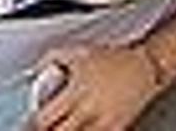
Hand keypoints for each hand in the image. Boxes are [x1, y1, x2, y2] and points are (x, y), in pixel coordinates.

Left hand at [32, 44, 161, 130]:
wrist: (145, 67)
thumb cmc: (111, 59)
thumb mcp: (74, 52)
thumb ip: (49, 59)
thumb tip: (34, 71)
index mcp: (75, 92)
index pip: (46, 118)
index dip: (34, 125)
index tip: (29, 124)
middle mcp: (90, 110)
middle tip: (44, 128)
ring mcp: (106, 122)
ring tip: (63, 128)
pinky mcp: (119, 127)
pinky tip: (84, 130)